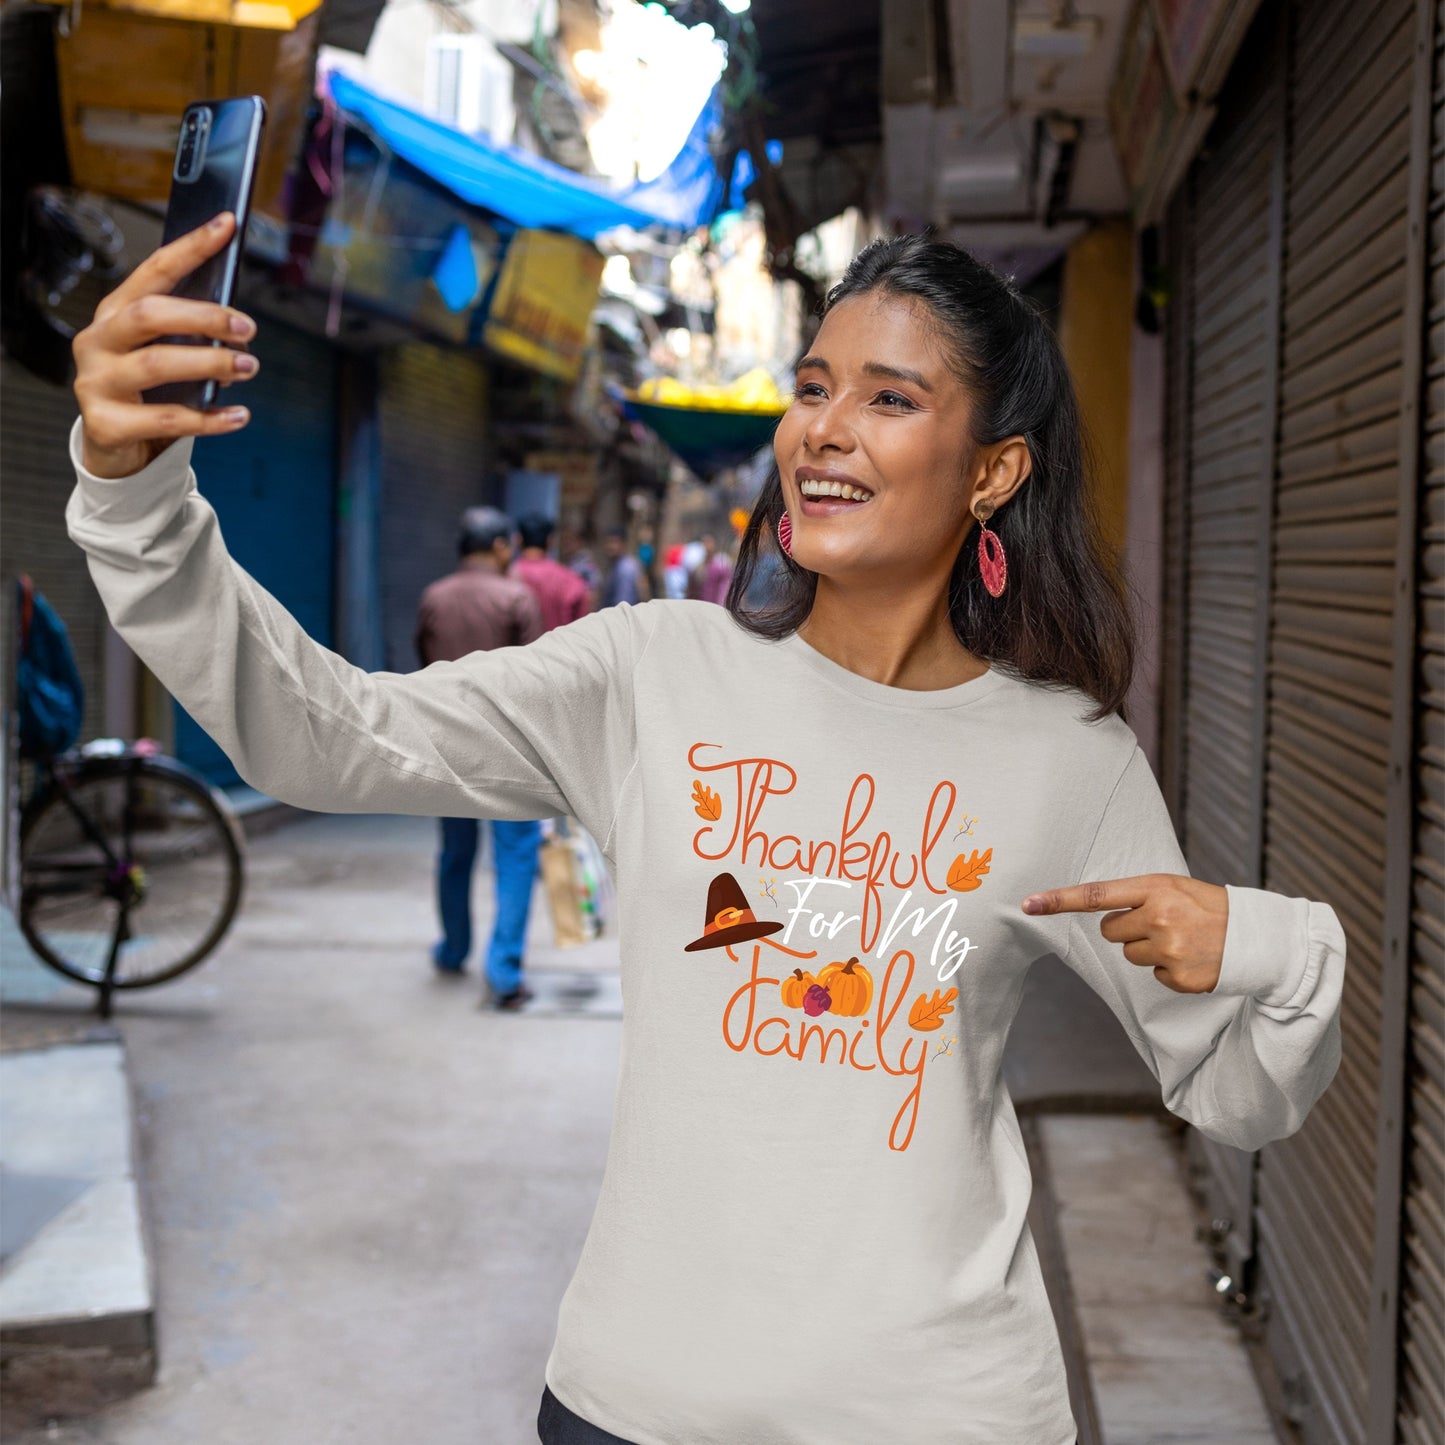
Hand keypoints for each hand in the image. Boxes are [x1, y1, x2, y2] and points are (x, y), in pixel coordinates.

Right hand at [73, 212, 256, 478]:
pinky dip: (209, 419)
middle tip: (247, 327)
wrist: (115, 445)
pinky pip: (166, 420)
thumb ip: (192, 336)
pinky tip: (239, 416)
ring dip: (210, 364)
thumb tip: (239, 331)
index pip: (155, 270)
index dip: (191, 247)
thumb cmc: (148, 391)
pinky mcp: (106, 423)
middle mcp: (98, 340)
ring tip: (249, 367)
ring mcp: (96, 381)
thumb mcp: (168, 353)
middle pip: (150, 314)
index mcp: (116, 313)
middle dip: (203, 316)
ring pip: (156, 365)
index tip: (226, 225)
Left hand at [1020, 875, 1228, 993]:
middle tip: (1162, 923)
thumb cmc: (1207, 906)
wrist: (1256, 936)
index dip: (1059, 900)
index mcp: (1155, 889)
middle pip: (1110, 931)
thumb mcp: (1173, 887)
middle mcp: (1159, 917)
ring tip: (1182, 940)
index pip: (1096, 894)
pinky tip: (1192, 958)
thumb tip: (1101, 916)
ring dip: (1149, 949)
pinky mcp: (1180, 977)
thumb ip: (1137, 896)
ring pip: (1129, 955)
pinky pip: (1154, 976)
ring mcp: (1170, 949)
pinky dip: (1169, 970)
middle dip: (1128, 929)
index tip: (1028, 904)